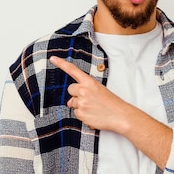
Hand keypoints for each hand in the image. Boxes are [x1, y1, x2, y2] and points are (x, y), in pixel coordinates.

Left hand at [49, 55, 172, 167]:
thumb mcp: (99, 91)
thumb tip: (70, 102)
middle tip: (89, 98)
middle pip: (71, 89)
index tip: (52, 58)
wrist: (120, 115)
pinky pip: (76, 113)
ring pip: (73, 103)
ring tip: (94, 108)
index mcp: (89, 82)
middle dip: (76, 94)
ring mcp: (81, 102)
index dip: (61, 64)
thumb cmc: (111, 103)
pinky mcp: (81, 113)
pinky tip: (93, 114)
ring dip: (80, 105)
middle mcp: (84, 90)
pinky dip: (83, 115)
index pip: (72, 70)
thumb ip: (83, 92)